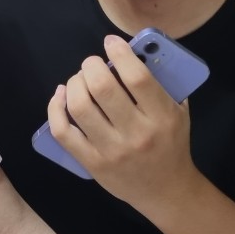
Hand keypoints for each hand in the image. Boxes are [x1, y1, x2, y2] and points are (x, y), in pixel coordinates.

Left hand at [47, 34, 197, 207]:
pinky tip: (60, 96)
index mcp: (162, 117)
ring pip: (80, 107)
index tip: (110, 42)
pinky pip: (64, 132)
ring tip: (79, 79)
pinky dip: (56, 109)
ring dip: (74, 84)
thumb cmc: (172, 144)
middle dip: (91, 66)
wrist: (166, 191)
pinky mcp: (92, 164)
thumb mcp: (178, 112)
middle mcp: (136, 134)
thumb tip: (135, 51)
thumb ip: (162, 83)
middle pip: (103, 88)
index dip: (120, 53)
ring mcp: (111, 151)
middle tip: (92, 63)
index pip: (137, 78)